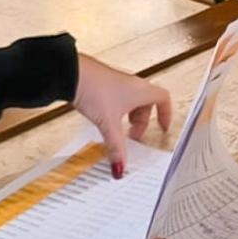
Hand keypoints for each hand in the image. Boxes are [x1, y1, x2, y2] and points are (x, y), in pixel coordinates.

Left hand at [74, 53, 172, 177]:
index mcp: (141, 91)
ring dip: (128, 116)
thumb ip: (116, 147)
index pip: (163, 99)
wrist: (71, 73)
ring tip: (117, 130)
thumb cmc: (95, 89)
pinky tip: (103, 118)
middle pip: (146, 104)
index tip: (162, 126)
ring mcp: (118, 82)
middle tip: (133, 136)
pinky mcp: (104, 83)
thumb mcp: (108, 124)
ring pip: (131, 101)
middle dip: (141, 122)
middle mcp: (132, 84)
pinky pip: (117, 98)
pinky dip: (116, 110)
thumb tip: (121, 165)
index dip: (166, 113)